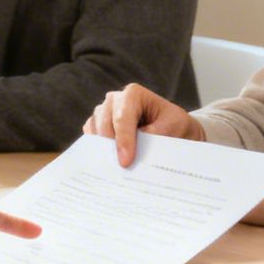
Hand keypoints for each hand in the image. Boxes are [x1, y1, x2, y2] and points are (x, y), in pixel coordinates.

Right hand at [83, 83, 202, 166]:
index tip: (126, 161)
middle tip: (120, 169)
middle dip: (111, 147)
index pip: (123, 118)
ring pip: (94, 131)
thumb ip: (155, 135)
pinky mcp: (97, 126)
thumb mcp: (174, 127)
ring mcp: (103, 112)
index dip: (123, 140)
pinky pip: (90, 139)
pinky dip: (97, 151)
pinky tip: (108, 164)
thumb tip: (138, 151)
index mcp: (133, 94)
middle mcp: (114, 100)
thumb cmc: (174, 125)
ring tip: (114, 168)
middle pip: (104, 124)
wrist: (172, 130)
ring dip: (103, 150)